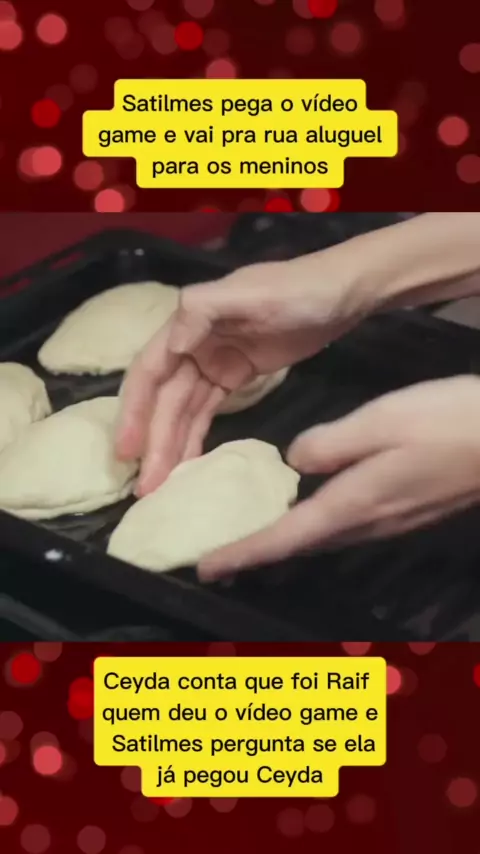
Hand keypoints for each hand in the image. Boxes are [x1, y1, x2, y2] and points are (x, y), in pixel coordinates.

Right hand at [116, 253, 367, 495]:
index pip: (149, 371)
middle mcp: (193, 344)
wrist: (345, 292)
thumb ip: (205, 310)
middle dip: (154, 442)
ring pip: (183, 411)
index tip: (126, 450)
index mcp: (190, 323)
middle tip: (147, 488)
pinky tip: (188, 464)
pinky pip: (207, 412)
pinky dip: (195, 437)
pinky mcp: (236, 376)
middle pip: (165, 400)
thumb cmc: (300, 289)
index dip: (134, 411)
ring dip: (170, 446)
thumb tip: (171, 346)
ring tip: (160, 487)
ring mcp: (215, 362)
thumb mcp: (252, 293)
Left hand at [198, 376, 479, 579]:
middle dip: (258, 555)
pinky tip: (310, 511)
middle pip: (301, 547)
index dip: (243, 554)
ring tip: (254, 538)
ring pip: (324, 540)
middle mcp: (368, 523)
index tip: (204, 568)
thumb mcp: (382, 421)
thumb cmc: (447, 424)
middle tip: (220, 557)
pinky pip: (346, 528)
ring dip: (285, 544)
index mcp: (353, 503)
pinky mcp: (406, 513)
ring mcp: (390, 522)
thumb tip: (293, 461)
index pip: (285, 537)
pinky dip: (314, 528)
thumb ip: (330, 443)